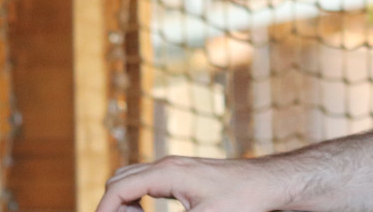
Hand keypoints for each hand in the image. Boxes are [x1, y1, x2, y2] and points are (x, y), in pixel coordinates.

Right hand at [96, 156, 281, 211]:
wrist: (268, 183)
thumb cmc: (242, 199)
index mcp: (167, 172)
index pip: (118, 188)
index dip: (103, 211)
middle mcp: (167, 164)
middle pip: (119, 179)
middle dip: (112, 206)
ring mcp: (176, 167)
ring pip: (132, 178)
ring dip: (125, 202)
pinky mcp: (185, 175)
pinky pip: (148, 182)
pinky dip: (138, 198)